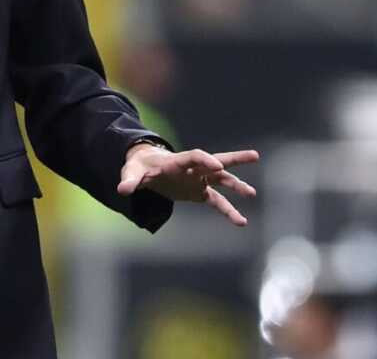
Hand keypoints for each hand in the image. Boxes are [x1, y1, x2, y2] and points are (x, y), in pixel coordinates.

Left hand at [118, 146, 258, 226]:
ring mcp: (198, 179)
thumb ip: (130, 180)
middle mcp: (192, 168)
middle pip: (216, 160)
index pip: (194, 156)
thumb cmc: (139, 167)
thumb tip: (122, 190)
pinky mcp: (199, 192)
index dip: (205, 160)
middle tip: (253, 156)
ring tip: (252, 193)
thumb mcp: (132, 171)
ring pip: (222, 180)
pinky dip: (228, 210)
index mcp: (177, 160)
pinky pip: (217, 201)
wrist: (146, 170)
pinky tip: (241, 221)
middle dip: (234, 158)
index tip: (217, 166)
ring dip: (237, 185)